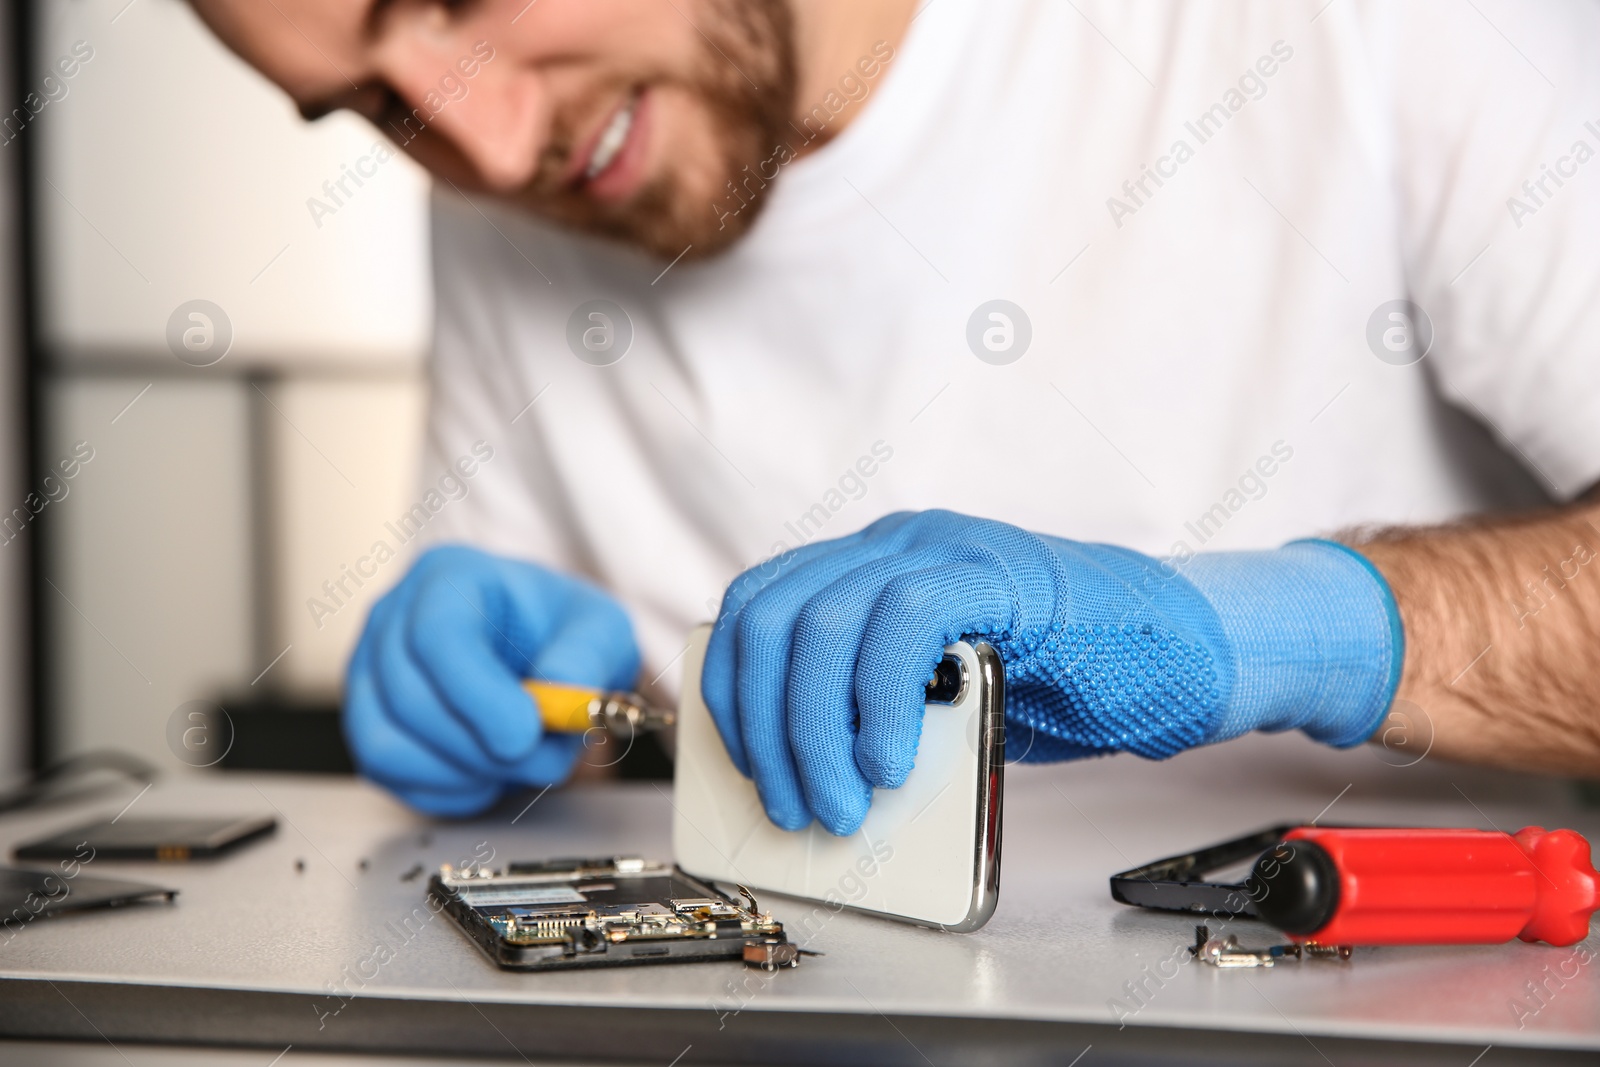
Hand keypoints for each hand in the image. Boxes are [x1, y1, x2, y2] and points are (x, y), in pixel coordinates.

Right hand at [344, 544, 639, 815]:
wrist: (542, 655)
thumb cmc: (561, 634)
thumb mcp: (601, 631)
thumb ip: (588, 656)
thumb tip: (557, 688)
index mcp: (448, 577)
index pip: (437, 633)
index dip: (477, 693)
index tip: (525, 735)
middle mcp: (393, 618)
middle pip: (409, 697)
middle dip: (483, 747)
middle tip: (544, 757)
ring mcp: (369, 672)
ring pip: (386, 744)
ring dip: (464, 770)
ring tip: (518, 761)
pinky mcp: (366, 723)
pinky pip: (388, 774)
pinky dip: (446, 787)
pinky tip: (488, 770)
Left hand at [702, 510, 1399, 835]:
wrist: (1184, 657)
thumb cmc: (1069, 683)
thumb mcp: (943, 703)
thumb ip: (878, 712)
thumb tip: (805, 771)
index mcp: (874, 568)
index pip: (757, 607)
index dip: (733, 689)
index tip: (747, 764)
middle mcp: (898, 544)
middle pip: (775, 615)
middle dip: (768, 725)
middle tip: (796, 804)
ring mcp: (945, 550)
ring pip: (823, 620)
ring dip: (813, 729)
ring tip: (840, 802)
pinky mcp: (998, 573)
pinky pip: (902, 621)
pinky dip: (879, 700)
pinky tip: (892, 761)